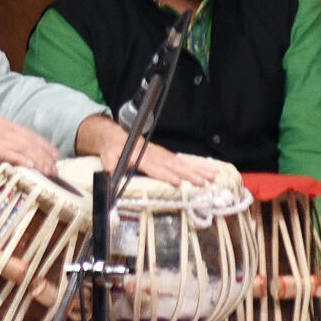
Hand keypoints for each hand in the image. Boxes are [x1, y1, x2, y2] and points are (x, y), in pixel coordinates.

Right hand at [0, 118, 60, 173]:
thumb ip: (1, 144)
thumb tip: (13, 156)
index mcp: (6, 126)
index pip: (32, 135)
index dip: (45, 146)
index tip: (55, 156)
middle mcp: (6, 129)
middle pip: (34, 142)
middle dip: (47, 155)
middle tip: (56, 168)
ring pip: (27, 148)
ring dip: (41, 161)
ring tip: (50, 172)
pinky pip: (14, 154)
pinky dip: (26, 161)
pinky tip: (34, 168)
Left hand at [74, 115, 216, 186]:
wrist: (119, 137)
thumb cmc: (114, 151)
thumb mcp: (107, 157)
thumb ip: (109, 165)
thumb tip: (109, 173)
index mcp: (141, 157)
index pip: (156, 167)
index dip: (166, 175)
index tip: (178, 182)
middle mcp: (155, 155)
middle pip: (174, 165)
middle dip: (190, 174)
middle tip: (204, 181)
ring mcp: (163, 155)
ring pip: (182, 162)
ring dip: (198, 169)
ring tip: (213, 175)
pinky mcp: (167, 156)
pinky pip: (183, 161)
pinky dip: (197, 165)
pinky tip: (209, 169)